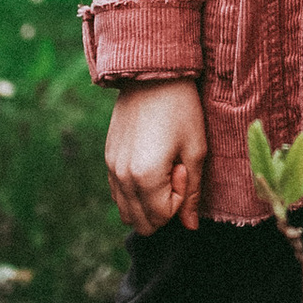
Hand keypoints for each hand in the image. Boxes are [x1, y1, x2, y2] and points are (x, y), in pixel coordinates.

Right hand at [106, 77, 205, 232]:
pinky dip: (135, 192)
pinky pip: (118, 193)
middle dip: (163, 207)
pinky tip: (150, 164)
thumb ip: (192, 193)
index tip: (184, 167)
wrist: (152, 75)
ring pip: (127, 212)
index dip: (179, 198)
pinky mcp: (107, 158)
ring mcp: (110, 169)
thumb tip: (190, 227)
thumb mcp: (196, 149)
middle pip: (141, 224)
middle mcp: (122, 178)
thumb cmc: (181, 109)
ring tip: (163, 167)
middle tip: (174, 170)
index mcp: (145, 177)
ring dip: (148, 202)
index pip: (162, 218)